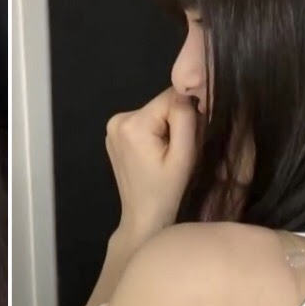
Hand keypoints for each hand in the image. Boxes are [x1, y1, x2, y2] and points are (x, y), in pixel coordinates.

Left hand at [105, 88, 198, 243]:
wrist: (144, 218)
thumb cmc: (168, 192)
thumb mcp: (184, 155)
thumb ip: (186, 117)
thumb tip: (190, 87)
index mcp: (132, 123)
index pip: (173, 96)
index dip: (189, 114)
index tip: (191, 140)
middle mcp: (117, 119)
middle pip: (163, 104)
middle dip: (176, 123)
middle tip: (179, 152)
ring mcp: (113, 127)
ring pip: (156, 113)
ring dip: (167, 129)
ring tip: (167, 157)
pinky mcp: (116, 135)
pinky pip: (146, 123)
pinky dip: (156, 134)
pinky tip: (156, 156)